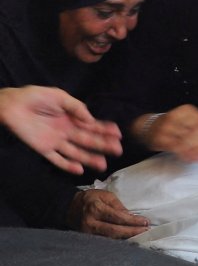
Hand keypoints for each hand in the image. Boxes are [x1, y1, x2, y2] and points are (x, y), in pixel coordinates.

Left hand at [0, 86, 121, 174]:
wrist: (11, 105)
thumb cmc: (34, 97)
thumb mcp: (59, 96)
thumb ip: (76, 107)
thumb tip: (91, 120)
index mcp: (72, 118)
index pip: (92, 126)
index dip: (105, 130)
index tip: (118, 134)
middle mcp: (67, 131)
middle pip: (88, 140)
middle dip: (103, 145)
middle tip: (117, 150)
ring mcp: (56, 141)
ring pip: (76, 152)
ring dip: (90, 158)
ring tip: (102, 164)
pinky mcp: (43, 149)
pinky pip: (57, 159)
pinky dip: (67, 165)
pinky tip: (79, 170)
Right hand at [67, 189, 148, 238]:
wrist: (70, 208)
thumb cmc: (91, 199)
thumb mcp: (105, 195)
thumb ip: (118, 206)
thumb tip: (131, 216)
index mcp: (96, 209)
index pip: (117, 217)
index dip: (132, 221)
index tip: (145, 222)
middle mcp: (91, 223)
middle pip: (114, 231)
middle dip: (132, 232)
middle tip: (147, 231)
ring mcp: (88, 234)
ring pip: (110, 239)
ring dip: (127, 239)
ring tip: (141, 237)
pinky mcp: (87, 240)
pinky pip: (105, 242)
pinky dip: (118, 242)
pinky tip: (129, 241)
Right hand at [140, 105, 197, 161]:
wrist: (149, 128)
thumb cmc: (175, 126)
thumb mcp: (189, 122)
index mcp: (186, 110)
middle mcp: (176, 116)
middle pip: (197, 132)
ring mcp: (166, 127)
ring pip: (188, 141)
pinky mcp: (160, 139)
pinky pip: (177, 148)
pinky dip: (188, 154)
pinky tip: (195, 159)